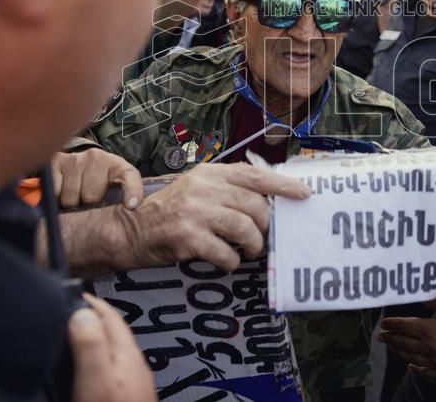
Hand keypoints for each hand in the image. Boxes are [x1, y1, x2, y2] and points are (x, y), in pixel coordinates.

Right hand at [52, 149, 143, 209]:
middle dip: (89, 206)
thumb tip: (127, 216)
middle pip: (91, 197)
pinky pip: (53, 191)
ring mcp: (77, 158)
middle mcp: (98, 158)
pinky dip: (56, 198)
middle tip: (89, 203)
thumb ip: (122, 203)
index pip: (129, 177)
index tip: (132, 205)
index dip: (132, 191)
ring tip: (77, 197)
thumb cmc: (104, 183)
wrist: (85, 163)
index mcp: (119, 167)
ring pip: (70, 198)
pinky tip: (62, 192)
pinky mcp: (58, 160)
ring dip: (71, 204)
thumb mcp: (118, 190)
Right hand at [69, 294, 156, 400]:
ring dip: (94, 341)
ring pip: (112, 351)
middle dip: (91, 319)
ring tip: (76, 339)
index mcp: (128, 355)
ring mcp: (135, 382)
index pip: (109, 315)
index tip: (70, 294)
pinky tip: (90, 373)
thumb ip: (90, 347)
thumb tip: (82, 313)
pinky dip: (97, 362)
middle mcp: (135, 366)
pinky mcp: (130, 397)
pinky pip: (112, 369)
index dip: (88, 302)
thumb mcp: (97, 383)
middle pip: (112, 331)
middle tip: (70, 312)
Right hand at [115, 163, 310, 270]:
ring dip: (254, 246)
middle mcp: (204, 188)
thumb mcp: (198, 189)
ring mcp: (195, 212)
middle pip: (255, 206)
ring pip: (245, 229)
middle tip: (263, 238)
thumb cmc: (171, 212)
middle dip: (266, 226)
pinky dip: (232, 262)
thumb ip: (228, 189)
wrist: (131, 230)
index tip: (305, 194)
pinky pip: (227, 253)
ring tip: (250, 251)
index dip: (283, 184)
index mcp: (210, 173)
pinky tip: (227, 262)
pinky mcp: (188, 237)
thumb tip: (269, 202)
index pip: (255, 175)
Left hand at [379, 296, 435, 381]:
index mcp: (427, 330)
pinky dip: (415, 369)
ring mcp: (434, 362)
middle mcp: (426, 347)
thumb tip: (422, 292)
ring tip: (392, 347)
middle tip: (381, 336)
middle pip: (403, 342)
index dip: (392, 324)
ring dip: (399, 351)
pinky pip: (424, 371)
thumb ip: (435, 302)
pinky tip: (411, 367)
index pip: (403, 325)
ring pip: (410, 356)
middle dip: (391, 338)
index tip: (384, 323)